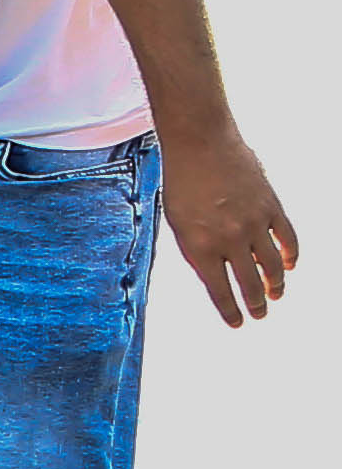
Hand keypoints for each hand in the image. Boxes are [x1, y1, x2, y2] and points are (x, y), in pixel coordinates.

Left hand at [164, 124, 298, 323]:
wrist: (201, 145)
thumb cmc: (182, 183)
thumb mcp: (177, 223)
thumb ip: (198, 248)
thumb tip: (216, 270)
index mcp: (200, 247)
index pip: (219, 291)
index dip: (230, 311)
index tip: (237, 324)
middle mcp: (229, 240)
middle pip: (249, 283)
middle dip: (256, 304)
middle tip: (261, 314)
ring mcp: (254, 223)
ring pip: (273, 264)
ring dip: (277, 283)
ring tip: (276, 294)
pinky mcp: (271, 206)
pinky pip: (287, 237)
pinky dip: (291, 253)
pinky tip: (291, 264)